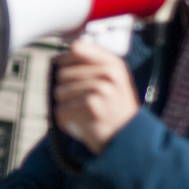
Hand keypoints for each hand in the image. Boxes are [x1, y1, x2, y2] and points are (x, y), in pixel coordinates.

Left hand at [52, 39, 139, 153]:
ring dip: (66, 106)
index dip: (66, 60)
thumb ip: (93, 64)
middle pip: (62, 73)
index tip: (69, 71)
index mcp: (113, 64)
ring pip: (59, 92)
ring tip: (84, 113)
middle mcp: (108, 74)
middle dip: (66, 90)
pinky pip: (61, 110)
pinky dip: (66, 120)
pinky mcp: (91, 106)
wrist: (129, 139)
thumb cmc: (115, 109)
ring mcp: (100, 89)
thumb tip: (64, 53)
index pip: (77, 48)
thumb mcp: (114, 81)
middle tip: (84, 103)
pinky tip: (82, 123)